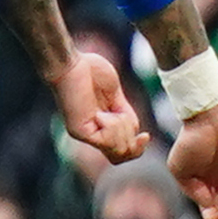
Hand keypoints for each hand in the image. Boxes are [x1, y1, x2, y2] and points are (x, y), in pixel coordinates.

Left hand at [53, 46, 149, 166]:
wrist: (72, 63)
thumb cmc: (92, 72)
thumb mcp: (117, 98)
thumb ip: (126, 115)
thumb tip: (137, 134)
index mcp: (102, 128)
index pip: (122, 154)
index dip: (138, 149)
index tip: (145, 135)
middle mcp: (93, 134)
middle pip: (122, 155)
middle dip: (132, 138)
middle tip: (122, 116)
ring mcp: (85, 134)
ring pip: (118, 148)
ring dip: (122, 128)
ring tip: (108, 111)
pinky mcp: (78, 131)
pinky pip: (106, 141)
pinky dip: (112, 126)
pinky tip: (101, 113)